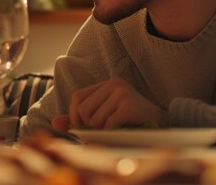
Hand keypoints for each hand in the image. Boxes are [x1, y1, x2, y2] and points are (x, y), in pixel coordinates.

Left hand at [51, 77, 166, 131]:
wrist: (161, 123)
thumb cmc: (129, 120)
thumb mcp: (102, 115)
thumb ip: (79, 118)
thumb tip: (55, 122)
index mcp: (106, 83)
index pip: (77, 96)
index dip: (74, 114)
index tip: (80, 126)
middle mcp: (113, 84)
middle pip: (83, 109)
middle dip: (88, 125)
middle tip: (101, 130)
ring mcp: (122, 92)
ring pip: (95, 119)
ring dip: (102, 130)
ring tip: (114, 128)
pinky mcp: (128, 105)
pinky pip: (107, 124)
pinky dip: (111, 132)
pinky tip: (121, 129)